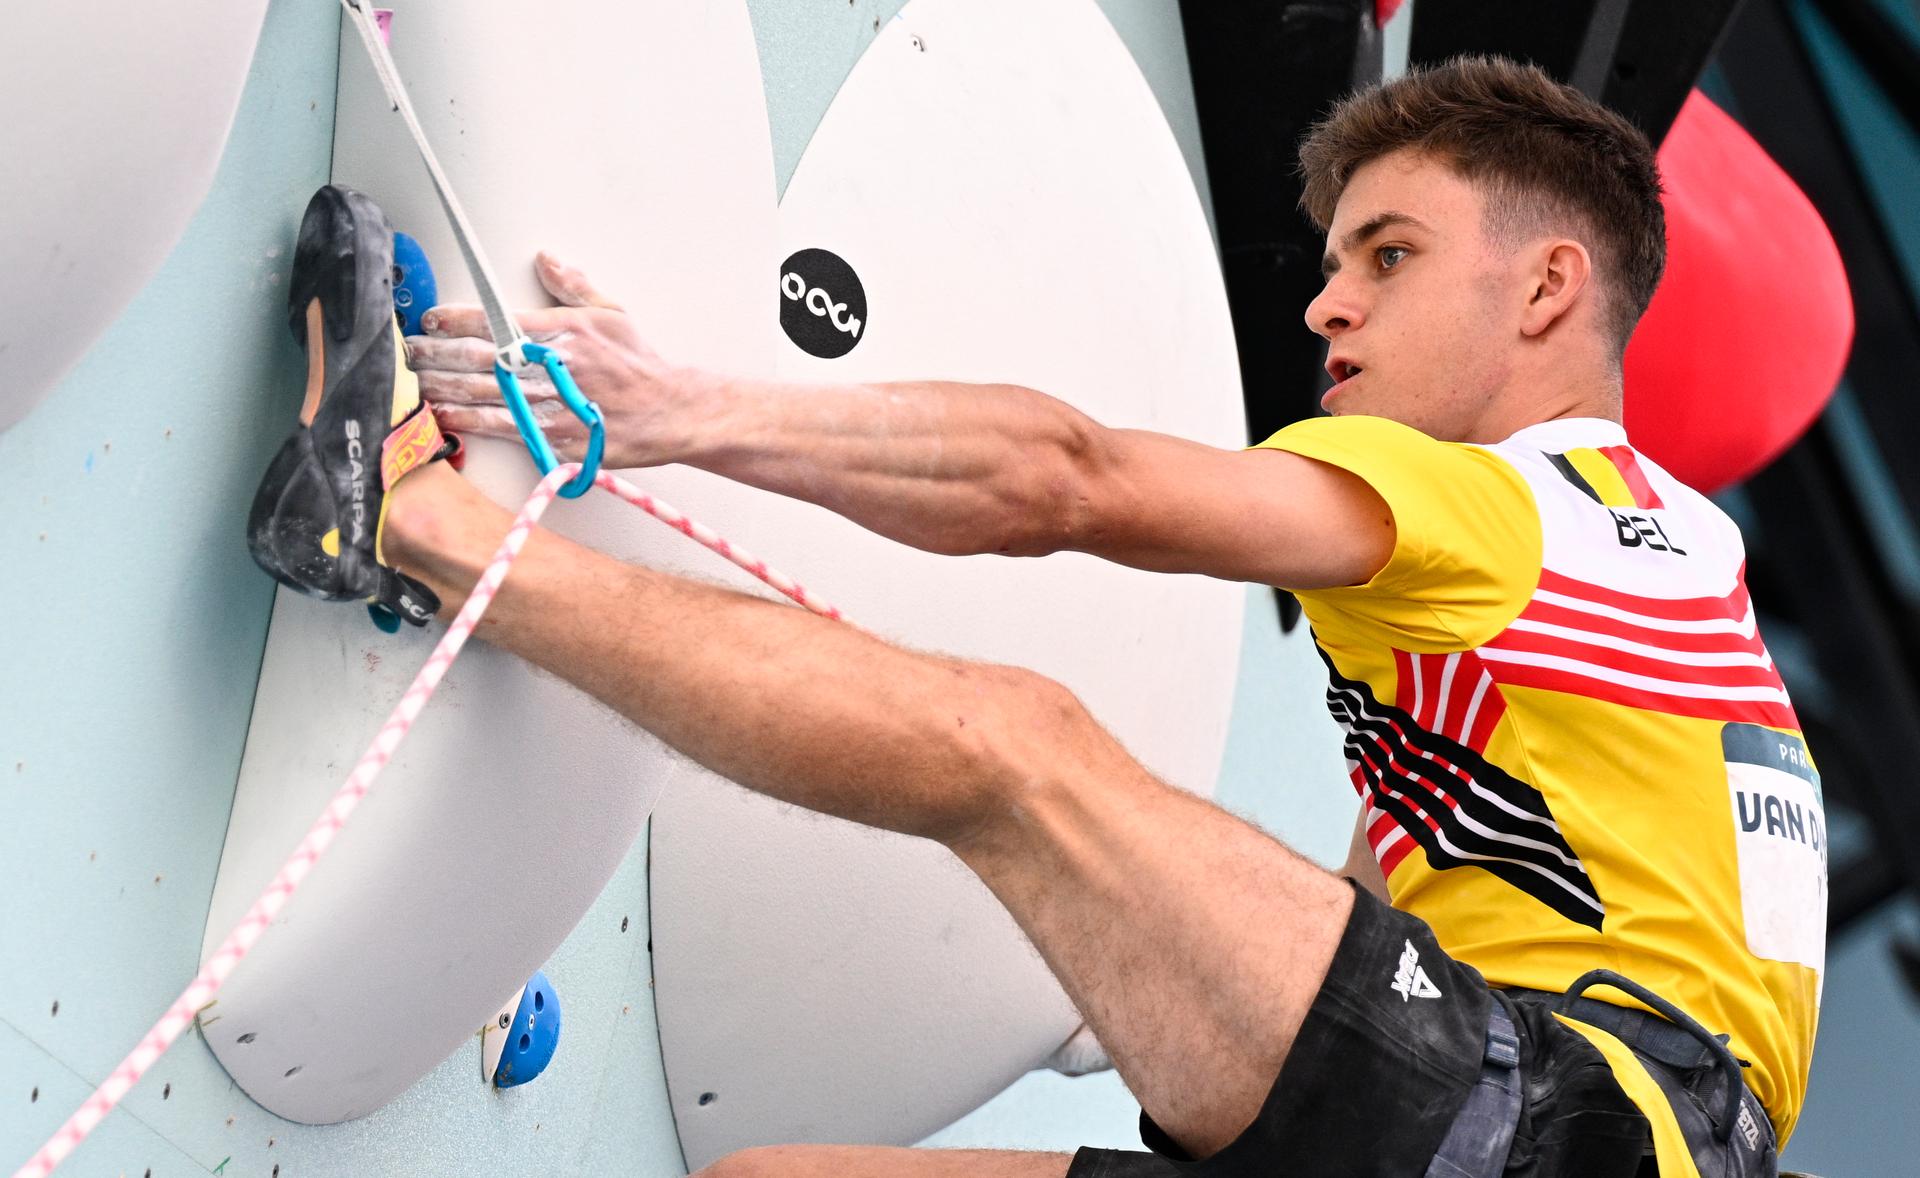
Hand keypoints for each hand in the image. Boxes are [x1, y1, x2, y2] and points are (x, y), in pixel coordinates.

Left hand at [406, 252, 706, 468]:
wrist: (671, 411)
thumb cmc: (641, 364)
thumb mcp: (612, 313)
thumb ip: (573, 287)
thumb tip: (546, 259)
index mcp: (561, 330)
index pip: (495, 320)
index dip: (455, 319)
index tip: (431, 320)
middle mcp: (552, 364)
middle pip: (478, 358)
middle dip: (437, 354)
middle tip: (409, 353)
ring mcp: (551, 401)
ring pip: (483, 393)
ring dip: (443, 387)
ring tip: (416, 383)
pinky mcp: (554, 435)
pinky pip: (502, 426)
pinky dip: (469, 420)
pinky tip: (444, 415)